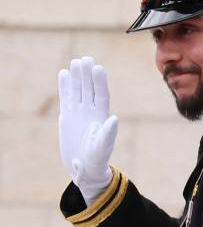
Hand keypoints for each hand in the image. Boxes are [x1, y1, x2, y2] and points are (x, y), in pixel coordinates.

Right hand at [58, 57, 118, 204]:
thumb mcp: (102, 147)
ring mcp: (79, 112)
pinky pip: (66, 98)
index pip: (101, 95)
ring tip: (75, 61)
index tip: (98, 68)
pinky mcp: (67, 116)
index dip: (100, 82)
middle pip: (90, 89)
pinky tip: (63, 73)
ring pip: (78, 90)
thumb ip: (108, 134)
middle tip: (86, 59)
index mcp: (102, 116)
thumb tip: (115, 119)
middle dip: (88, 75)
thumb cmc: (97, 159)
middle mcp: (91, 111)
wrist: (85, 167)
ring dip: (76, 77)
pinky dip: (64, 86)